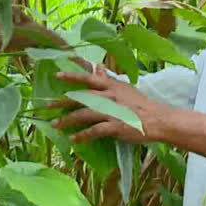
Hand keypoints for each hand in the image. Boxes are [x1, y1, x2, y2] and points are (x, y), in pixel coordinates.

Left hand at [50, 65, 166, 144]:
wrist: (158, 119)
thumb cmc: (142, 105)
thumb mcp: (125, 88)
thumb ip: (108, 79)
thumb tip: (98, 66)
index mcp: (112, 86)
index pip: (89, 78)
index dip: (72, 76)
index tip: (57, 76)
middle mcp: (110, 96)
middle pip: (81, 97)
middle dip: (62, 102)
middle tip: (47, 106)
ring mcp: (112, 112)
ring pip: (84, 114)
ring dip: (67, 120)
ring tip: (55, 125)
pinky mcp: (115, 126)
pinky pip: (94, 131)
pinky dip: (82, 135)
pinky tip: (73, 139)